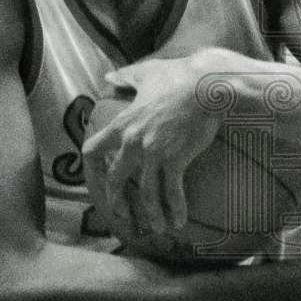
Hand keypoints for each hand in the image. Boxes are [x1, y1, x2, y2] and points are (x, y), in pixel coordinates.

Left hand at [83, 55, 220, 232]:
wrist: (207, 84)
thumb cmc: (179, 75)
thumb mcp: (146, 72)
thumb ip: (125, 77)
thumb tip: (109, 77)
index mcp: (123, 123)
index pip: (93, 150)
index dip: (92, 168)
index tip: (98, 180)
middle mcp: (133, 142)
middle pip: (116, 179)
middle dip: (117, 202)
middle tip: (124, 215)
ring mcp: (154, 153)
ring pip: (145, 193)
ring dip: (150, 214)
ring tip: (156, 228)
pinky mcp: (176, 159)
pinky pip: (172, 191)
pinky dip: (175, 209)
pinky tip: (179, 221)